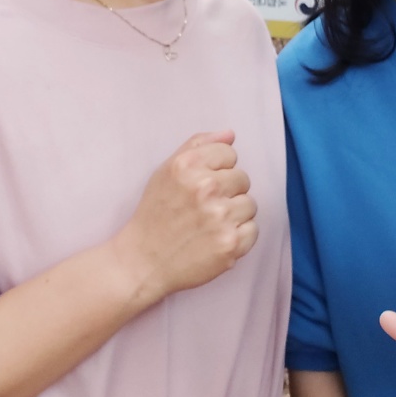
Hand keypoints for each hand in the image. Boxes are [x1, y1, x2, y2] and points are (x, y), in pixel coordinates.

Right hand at [116, 130, 258, 301]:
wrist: (142, 262)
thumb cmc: (155, 215)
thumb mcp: (166, 171)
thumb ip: (198, 145)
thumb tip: (230, 134)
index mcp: (187, 165)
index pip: (229, 153)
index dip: (217, 170)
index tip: (202, 186)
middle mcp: (205, 187)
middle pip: (243, 178)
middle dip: (227, 192)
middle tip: (204, 209)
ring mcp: (220, 216)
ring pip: (250, 204)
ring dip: (234, 215)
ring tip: (209, 225)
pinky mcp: (230, 243)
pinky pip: (253, 230)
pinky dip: (238, 237)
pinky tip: (215, 240)